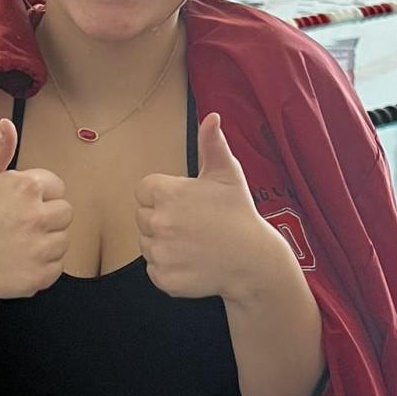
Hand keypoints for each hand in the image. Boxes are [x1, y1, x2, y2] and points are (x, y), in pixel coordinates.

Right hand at [0, 119, 71, 314]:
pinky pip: (57, 265)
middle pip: (65, 212)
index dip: (39, 195)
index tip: (20, 204)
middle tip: (18, 224)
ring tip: (18, 242)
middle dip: (46, 217)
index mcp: (25, 187)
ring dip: (46, 241)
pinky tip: (19, 260)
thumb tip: (7, 123)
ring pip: (63, 239)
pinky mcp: (41, 274)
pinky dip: (42, 265)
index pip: (57, 187)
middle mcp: (37, 215)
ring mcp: (40, 247)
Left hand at [135, 114, 295, 300]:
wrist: (254, 261)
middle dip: (161, 219)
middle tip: (192, 224)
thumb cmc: (239, 214)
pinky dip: (169, 268)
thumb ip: (212, 144)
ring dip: (163, 244)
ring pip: (146, 244)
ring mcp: (160, 253)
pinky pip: (154, 269)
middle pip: (142, 218)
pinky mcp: (163, 278)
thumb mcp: (227, 175)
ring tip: (193, 243)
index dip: (162, 196)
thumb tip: (212, 117)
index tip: (184, 204)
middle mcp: (157, 222)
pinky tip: (192, 262)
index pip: (143, 191)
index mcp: (166, 193)